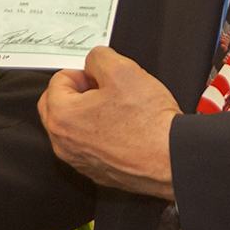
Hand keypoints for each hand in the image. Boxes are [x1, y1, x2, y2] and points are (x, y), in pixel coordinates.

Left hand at [38, 46, 178, 198]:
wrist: (171, 159)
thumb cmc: (149, 123)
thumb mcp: (122, 69)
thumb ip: (98, 57)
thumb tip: (94, 62)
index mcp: (62, 117)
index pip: (58, 80)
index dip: (83, 72)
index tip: (100, 76)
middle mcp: (64, 144)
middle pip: (58, 105)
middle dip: (79, 92)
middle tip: (105, 88)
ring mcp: (80, 161)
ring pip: (74, 127)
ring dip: (89, 113)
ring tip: (118, 108)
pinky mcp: (97, 172)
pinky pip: (90, 146)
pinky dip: (100, 135)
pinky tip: (123, 129)